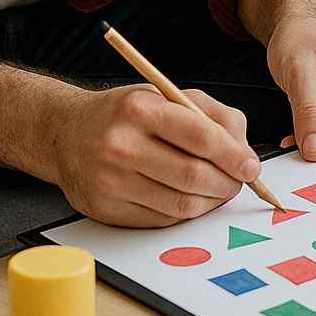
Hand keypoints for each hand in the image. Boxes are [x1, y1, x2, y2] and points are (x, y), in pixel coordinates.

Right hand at [53, 84, 260, 226]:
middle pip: (193, 175)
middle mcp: (122, 145)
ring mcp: (111, 181)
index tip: (250, 166)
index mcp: (140, 109)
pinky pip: (162, 220)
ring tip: (217, 189)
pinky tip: (188, 197)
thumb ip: (213, 115)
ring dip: (210, 201)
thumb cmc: (124, 114)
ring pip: (181, 204)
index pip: (199, 136)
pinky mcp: (106, 209)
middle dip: (227, 183)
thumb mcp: (168, 96)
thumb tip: (244, 151)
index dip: (232, 155)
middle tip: (239, 181)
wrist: (65, 133)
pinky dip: (185, 213)